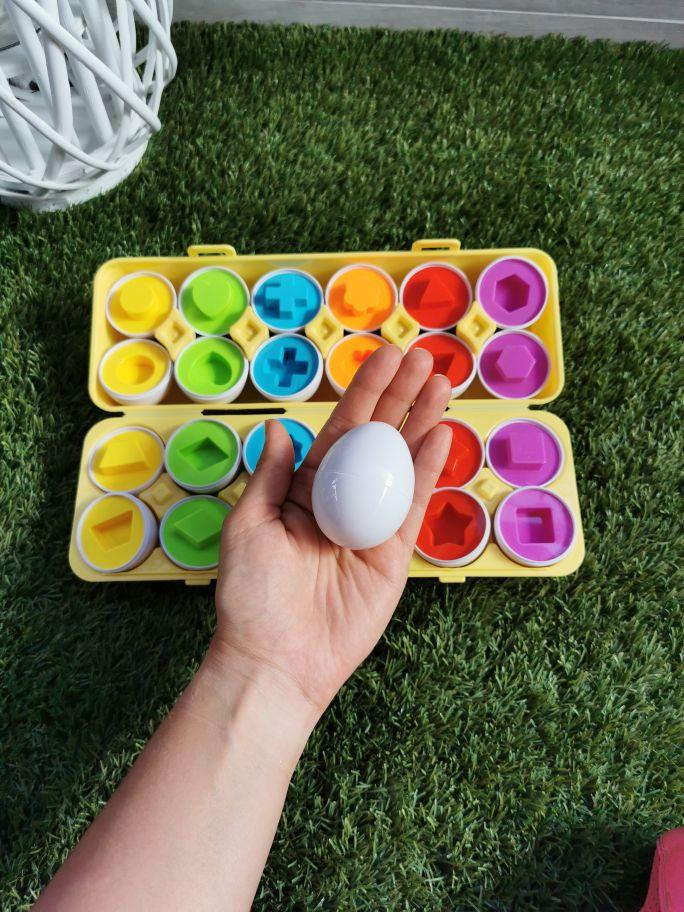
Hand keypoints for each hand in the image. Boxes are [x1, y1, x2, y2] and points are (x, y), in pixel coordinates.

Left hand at [213, 346, 451, 716]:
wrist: (277, 660)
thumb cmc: (252, 595)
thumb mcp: (249, 525)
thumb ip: (272, 475)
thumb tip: (278, 426)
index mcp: (303, 489)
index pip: (339, 429)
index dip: (364, 392)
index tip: (386, 358)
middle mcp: (340, 500)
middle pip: (377, 438)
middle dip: (401, 397)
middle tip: (425, 358)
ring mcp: (370, 524)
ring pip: (401, 464)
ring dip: (423, 423)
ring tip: (444, 384)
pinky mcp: (393, 554)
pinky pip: (413, 505)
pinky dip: (428, 470)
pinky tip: (442, 434)